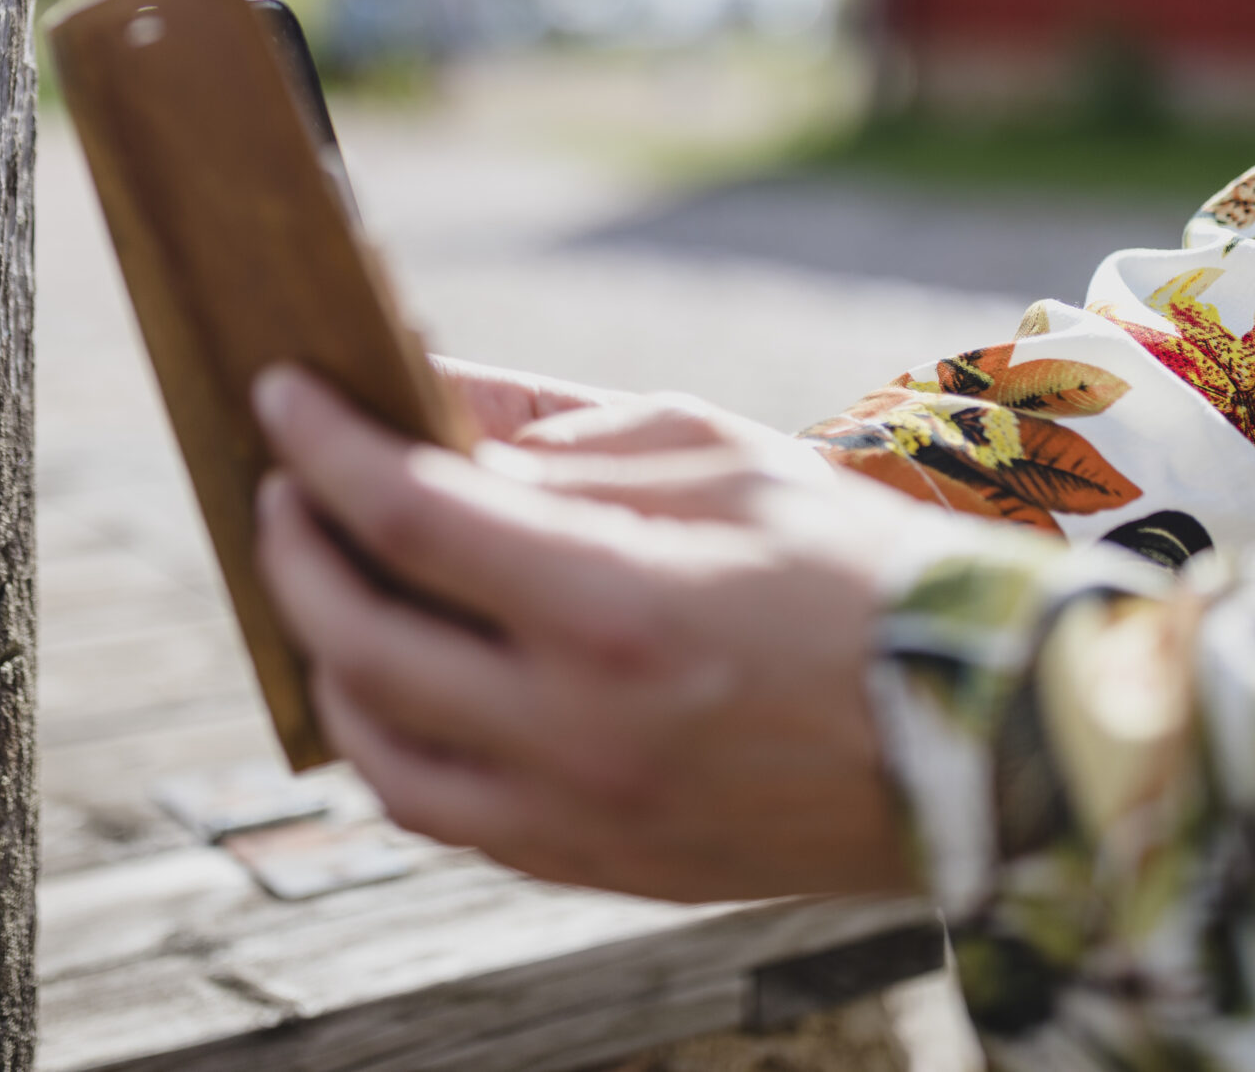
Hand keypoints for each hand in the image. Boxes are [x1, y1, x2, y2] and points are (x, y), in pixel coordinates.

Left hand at [252, 364, 919, 903]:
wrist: (978, 732)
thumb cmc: (849, 565)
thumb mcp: (709, 452)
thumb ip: (550, 425)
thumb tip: (416, 386)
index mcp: (615, 605)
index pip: (408, 515)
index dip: (322, 446)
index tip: (277, 393)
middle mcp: (581, 728)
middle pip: (362, 638)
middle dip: (298, 549)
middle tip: (285, 486)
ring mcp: (583, 817)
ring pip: (382, 752)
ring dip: (328, 660)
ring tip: (329, 585)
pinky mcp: (597, 868)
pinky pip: (446, 813)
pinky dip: (398, 740)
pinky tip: (401, 678)